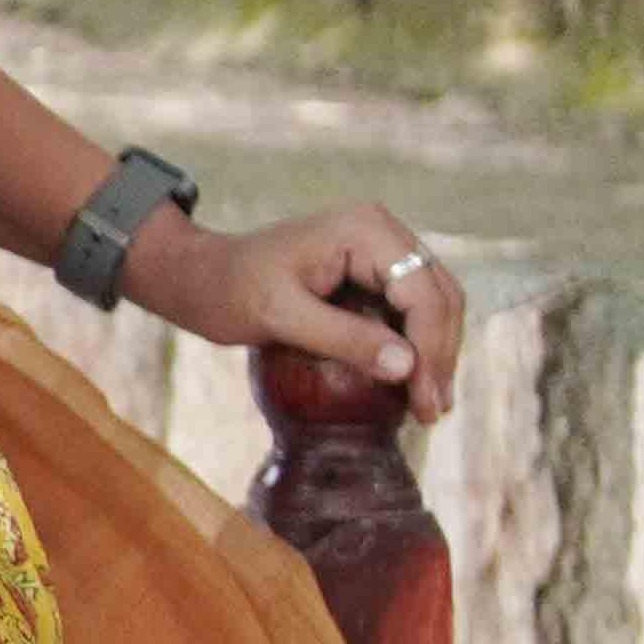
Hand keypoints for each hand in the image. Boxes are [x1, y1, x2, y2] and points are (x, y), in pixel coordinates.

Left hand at [128, 199, 462, 424]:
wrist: (202, 275)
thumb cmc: (229, 291)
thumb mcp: (281, 317)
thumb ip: (344, 339)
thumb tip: (407, 367)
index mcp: (365, 229)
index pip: (422, 294)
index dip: (431, 352)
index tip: (424, 404)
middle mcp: (382, 229)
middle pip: (439, 295)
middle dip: (440, 355)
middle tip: (432, 413)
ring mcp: (380, 246)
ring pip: (433, 301)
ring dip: (435, 352)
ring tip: (429, 406)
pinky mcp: (372, 267)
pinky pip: (410, 305)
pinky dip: (416, 343)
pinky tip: (410, 382)